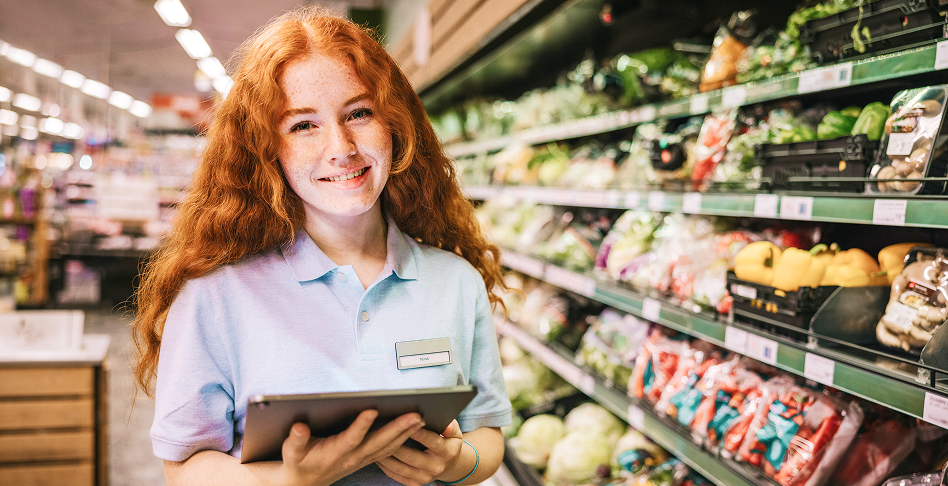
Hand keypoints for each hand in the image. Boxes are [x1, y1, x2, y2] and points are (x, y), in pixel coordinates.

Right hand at [276, 410, 425, 485]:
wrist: (306, 481)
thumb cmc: (299, 463)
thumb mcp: (291, 452)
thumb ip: (295, 440)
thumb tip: (299, 428)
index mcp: (335, 453)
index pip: (351, 438)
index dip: (361, 426)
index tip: (371, 410)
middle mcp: (352, 456)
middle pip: (379, 442)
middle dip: (398, 428)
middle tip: (415, 415)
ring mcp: (362, 458)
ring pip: (389, 446)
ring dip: (405, 433)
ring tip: (420, 419)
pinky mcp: (367, 457)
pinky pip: (389, 450)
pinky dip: (403, 439)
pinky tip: (414, 429)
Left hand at [376, 419, 465, 485]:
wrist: (450, 466)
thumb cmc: (449, 443)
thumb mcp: (455, 433)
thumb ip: (451, 426)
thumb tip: (448, 424)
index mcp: (447, 452)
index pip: (432, 441)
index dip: (418, 432)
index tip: (406, 422)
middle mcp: (436, 467)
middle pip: (411, 456)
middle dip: (395, 444)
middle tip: (381, 432)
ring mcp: (424, 478)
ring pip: (399, 467)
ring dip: (385, 455)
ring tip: (374, 442)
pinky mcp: (414, 484)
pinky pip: (395, 475)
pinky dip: (384, 465)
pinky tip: (376, 454)